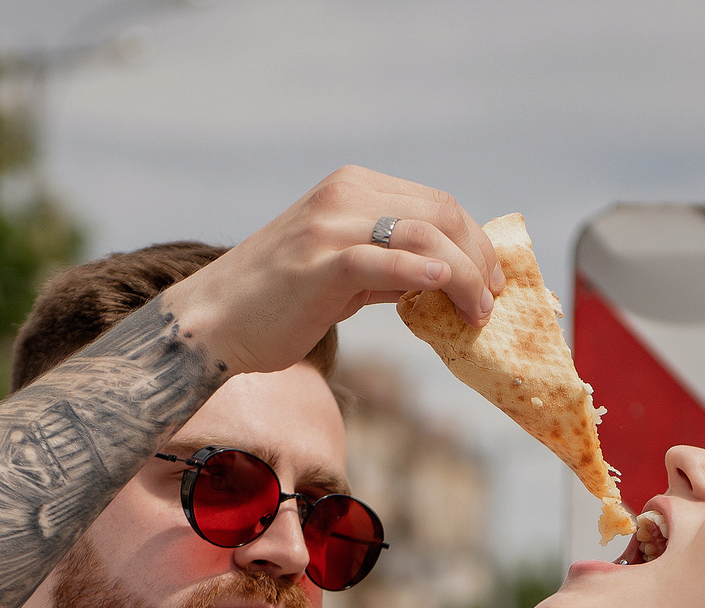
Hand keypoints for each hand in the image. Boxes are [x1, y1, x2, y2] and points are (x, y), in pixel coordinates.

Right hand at [167, 166, 505, 377]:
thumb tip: (441, 280)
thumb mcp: (340, 272)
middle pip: (439, 214)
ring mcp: (328, 227)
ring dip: (465, 277)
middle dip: (479, 259)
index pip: (435, 204)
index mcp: (351, 188)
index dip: (474, 241)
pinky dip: (420, 274)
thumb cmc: (275, 302)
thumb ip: (388, 267)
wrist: (212, 322)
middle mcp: (343, 197)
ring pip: (422, 236)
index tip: (491, 280)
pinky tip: (444, 290)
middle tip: (492, 302)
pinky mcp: (318, 264)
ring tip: (477, 314)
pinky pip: (381, 260)